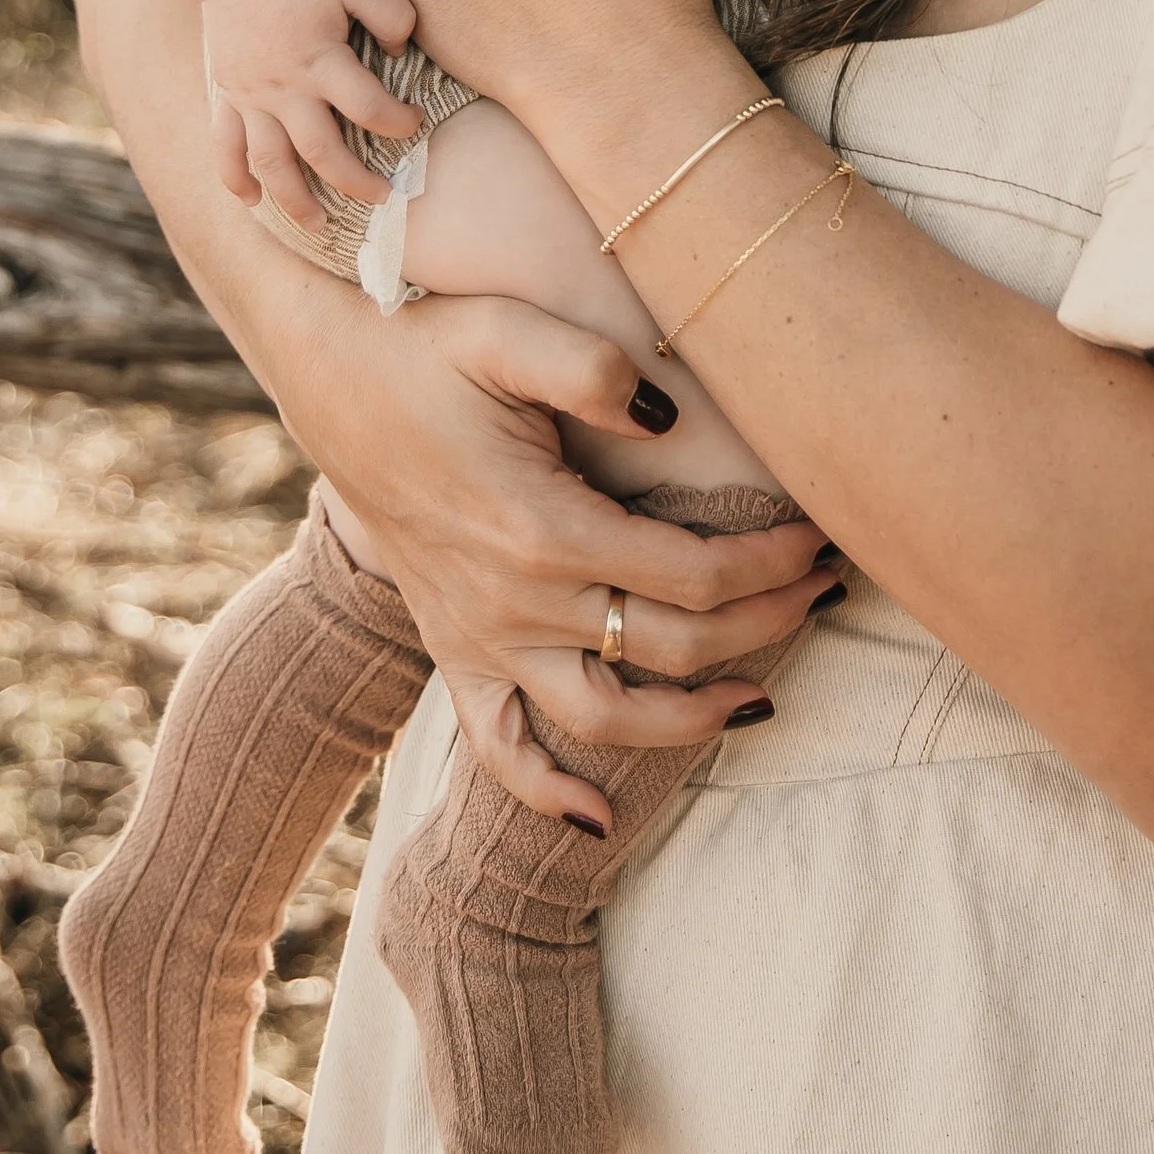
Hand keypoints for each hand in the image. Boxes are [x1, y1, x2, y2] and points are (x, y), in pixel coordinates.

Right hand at [75, 0, 836, 829]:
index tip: (822, 535)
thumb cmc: (425, 343)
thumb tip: (666, 414)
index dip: (771, 565)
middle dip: (765, 627)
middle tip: (824, 590)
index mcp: (542, 528)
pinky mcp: (453, 649)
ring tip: (759, 701)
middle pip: (671, 650)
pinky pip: (498, 749)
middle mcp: (515, 602)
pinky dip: (548, 794)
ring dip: (689, 723)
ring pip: (603, 719)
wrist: (328, 375)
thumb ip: (592, 367)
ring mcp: (480, 637)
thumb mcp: (505, 329)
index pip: (692, 576)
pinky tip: (600, 823)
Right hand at [199, 0, 419, 230]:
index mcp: (320, 60)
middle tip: (385, 198)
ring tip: (319, 225)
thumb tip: (400, 55)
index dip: (399, 122)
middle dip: (356, 182)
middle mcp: (283, 88)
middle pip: (321, 152)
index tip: (415, 122)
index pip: (368, 108)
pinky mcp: (224, 95)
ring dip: (295, 199)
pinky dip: (235, 178)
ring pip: (270, 162)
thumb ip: (392, 15)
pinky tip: (253, 201)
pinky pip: (224, 147)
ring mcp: (249, 96)